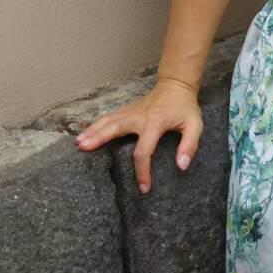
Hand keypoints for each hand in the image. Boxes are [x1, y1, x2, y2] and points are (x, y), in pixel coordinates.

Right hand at [74, 78, 202, 194]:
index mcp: (155, 123)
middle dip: (99, 138)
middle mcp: (138, 116)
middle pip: (115, 128)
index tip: (143, 187)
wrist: (176, 85)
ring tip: (78, 143)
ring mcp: (130, 112)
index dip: (142, 171)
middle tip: (84, 149)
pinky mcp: (126, 110)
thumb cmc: (184, 107)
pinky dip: (95, 124)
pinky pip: (108, 117)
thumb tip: (181, 165)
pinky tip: (84, 133)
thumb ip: (189, 145)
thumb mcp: (194, 125)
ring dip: (92, 131)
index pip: (144, 150)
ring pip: (108, 121)